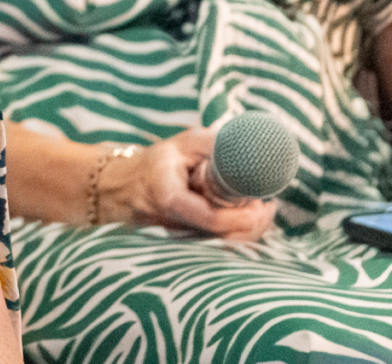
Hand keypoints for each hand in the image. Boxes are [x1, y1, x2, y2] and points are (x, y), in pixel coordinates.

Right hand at [91, 130, 275, 241]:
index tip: (263, 204)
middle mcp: (175, 226)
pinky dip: (239, 236)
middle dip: (253, 225)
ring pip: (226, 246)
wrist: (123, 188)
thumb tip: (250, 143)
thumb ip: (215, 145)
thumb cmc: (155, 164)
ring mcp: (182, 241)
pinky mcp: (189, 248)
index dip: (243, 216)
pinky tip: (249, 220)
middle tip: (268, 206)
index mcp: (169, 199)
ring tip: (262, 211)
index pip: (213, 219)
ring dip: (250, 231)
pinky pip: (220, 247)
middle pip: (225, 238)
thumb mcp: (182, 145)